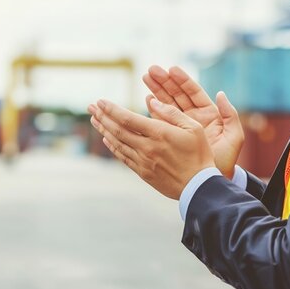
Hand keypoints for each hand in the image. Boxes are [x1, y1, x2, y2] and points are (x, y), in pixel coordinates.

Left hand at [87, 98, 214, 199]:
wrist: (198, 187)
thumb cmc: (199, 154)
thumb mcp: (193, 128)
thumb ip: (171, 113)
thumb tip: (151, 101)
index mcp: (159, 133)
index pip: (128, 118)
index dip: (112, 109)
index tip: (100, 101)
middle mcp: (147, 147)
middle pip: (117, 130)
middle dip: (102, 117)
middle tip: (90, 107)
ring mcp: (143, 161)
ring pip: (117, 143)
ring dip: (104, 130)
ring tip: (94, 119)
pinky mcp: (143, 172)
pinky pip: (123, 157)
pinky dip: (113, 146)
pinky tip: (106, 139)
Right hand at [143, 66, 243, 178]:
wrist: (213, 180)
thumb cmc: (226, 160)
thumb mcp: (234, 137)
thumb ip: (230, 115)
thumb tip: (221, 94)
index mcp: (208, 113)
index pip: (193, 92)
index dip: (182, 80)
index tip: (171, 69)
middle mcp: (193, 117)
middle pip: (177, 94)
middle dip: (164, 81)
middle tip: (151, 70)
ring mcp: (181, 126)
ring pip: (167, 104)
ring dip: (156, 91)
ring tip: (145, 78)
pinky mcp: (172, 135)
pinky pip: (161, 120)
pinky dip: (154, 110)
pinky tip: (147, 99)